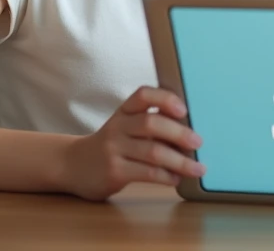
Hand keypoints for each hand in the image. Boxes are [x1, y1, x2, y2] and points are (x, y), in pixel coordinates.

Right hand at [61, 86, 204, 199]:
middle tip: (198, 142)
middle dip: (179, 133)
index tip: (183, 109)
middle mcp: (117, 126)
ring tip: (197, 168)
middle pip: (151, 124)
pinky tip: (176, 179)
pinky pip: (145, 173)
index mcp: (124, 110)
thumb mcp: (125, 126)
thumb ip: (151, 124)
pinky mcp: (113, 171)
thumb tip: (191, 132)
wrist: (74, 165)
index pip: (143, 95)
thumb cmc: (112, 144)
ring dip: (180, 161)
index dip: (165, 99)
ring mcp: (113, 149)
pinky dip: (165, 176)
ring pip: (152, 152)